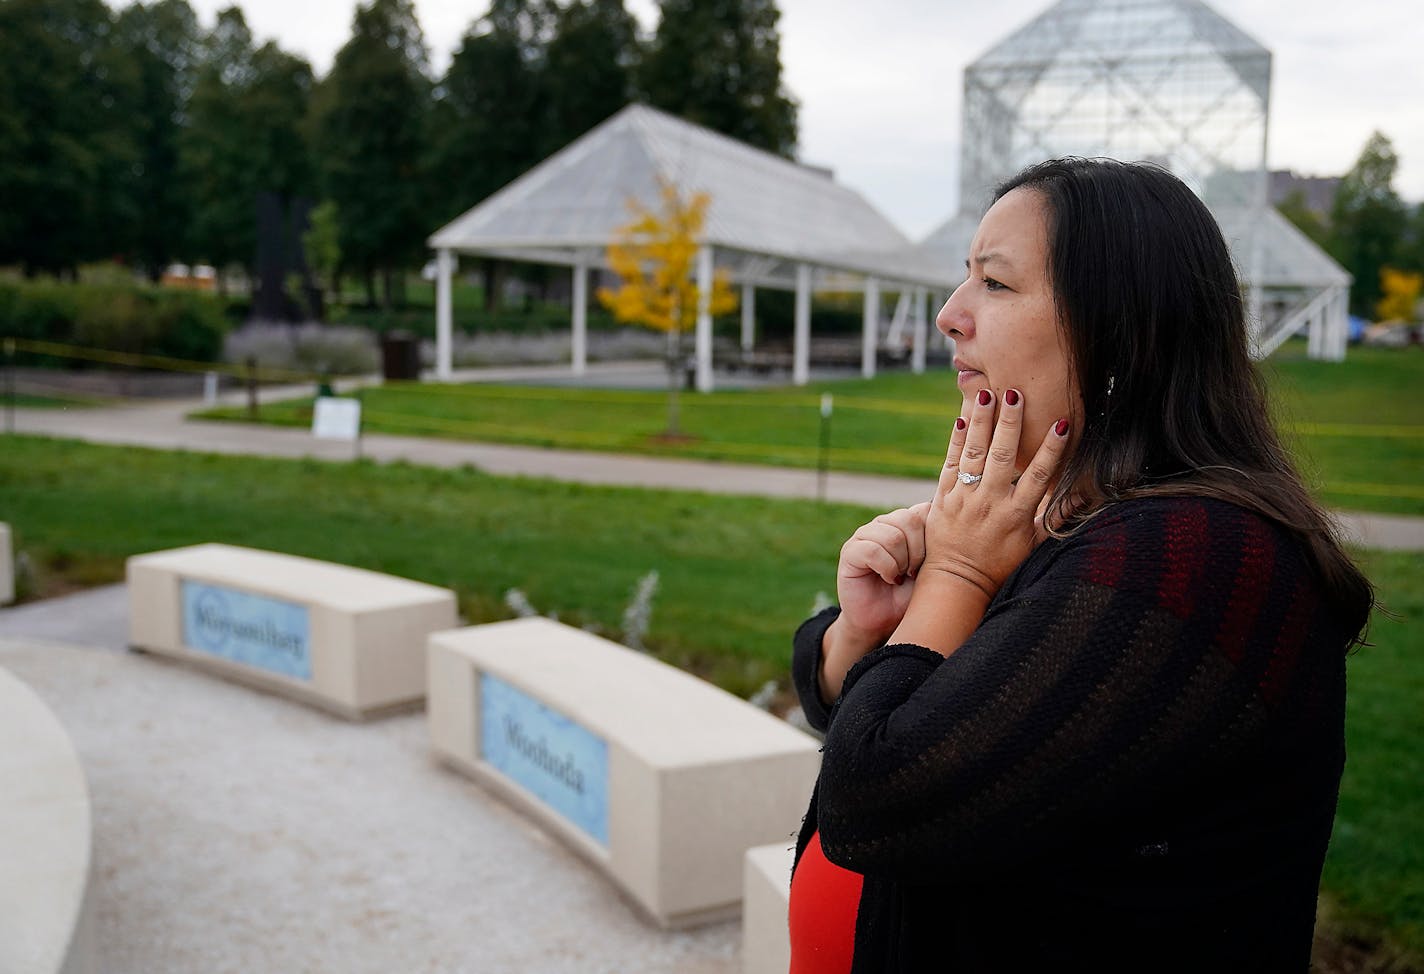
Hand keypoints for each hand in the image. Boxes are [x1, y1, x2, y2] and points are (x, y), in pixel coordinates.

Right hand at [835, 501, 931, 643]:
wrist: (882, 623)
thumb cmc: (908, 596)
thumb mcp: (930, 570)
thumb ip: (936, 545)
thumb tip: (950, 524)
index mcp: (904, 525)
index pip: (923, 510)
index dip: (931, 535)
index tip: (930, 560)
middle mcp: (884, 524)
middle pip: (909, 519)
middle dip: (918, 551)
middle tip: (913, 572)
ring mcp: (864, 535)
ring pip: (892, 535)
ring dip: (901, 562)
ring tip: (900, 577)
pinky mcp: (850, 551)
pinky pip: (872, 550)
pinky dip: (886, 568)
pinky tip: (888, 579)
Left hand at [923, 388, 1069, 599]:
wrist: (958, 580)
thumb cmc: (1000, 562)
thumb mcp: (1034, 543)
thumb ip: (1056, 516)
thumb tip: (1086, 497)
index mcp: (1017, 514)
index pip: (1039, 475)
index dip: (1051, 448)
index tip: (1061, 423)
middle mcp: (991, 503)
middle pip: (1003, 457)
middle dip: (1009, 424)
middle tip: (1015, 394)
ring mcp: (965, 499)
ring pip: (974, 454)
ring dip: (981, 423)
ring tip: (987, 394)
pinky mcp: (943, 498)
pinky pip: (950, 464)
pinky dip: (956, 441)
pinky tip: (961, 419)